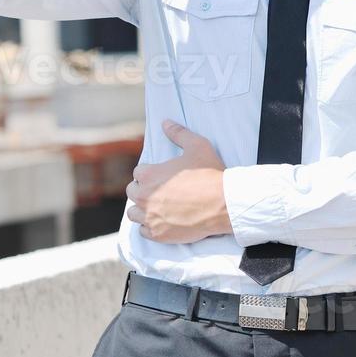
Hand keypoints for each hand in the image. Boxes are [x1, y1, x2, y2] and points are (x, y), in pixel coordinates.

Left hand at [125, 120, 230, 243]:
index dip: (149, 173)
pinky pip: (142, 231)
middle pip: (132, 192)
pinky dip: (149, 226)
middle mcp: (144, 196)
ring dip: (142, 209)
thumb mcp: (197, 146)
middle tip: (159, 190)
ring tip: (156, 206)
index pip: (138, 173)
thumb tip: (165, 122)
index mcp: (149, 175)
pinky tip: (161, 221)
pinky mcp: (158, 234)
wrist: (223, 203)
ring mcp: (150, 217)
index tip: (161, 176)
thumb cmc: (210, 173)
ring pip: (133, 213)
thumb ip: (178, 134)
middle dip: (143, 190)